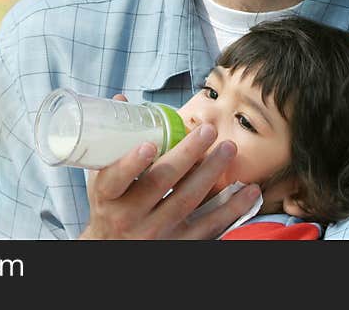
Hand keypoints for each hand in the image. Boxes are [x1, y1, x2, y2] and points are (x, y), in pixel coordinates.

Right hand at [78, 95, 260, 238]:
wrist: (111, 249)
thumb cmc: (109, 207)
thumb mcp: (100, 180)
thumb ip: (112, 143)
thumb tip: (121, 100)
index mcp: (107, 197)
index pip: (115, 179)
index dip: (131, 163)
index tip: (149, 145)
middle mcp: (129, 217)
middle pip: (161, 183)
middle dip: (187, 155)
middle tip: (208, 131)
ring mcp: (155, 233)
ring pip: (187, 201)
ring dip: (211, 173)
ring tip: (228, 148)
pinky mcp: (178, 245)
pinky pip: (209, 227)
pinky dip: (231, 209)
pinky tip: (248, 192)